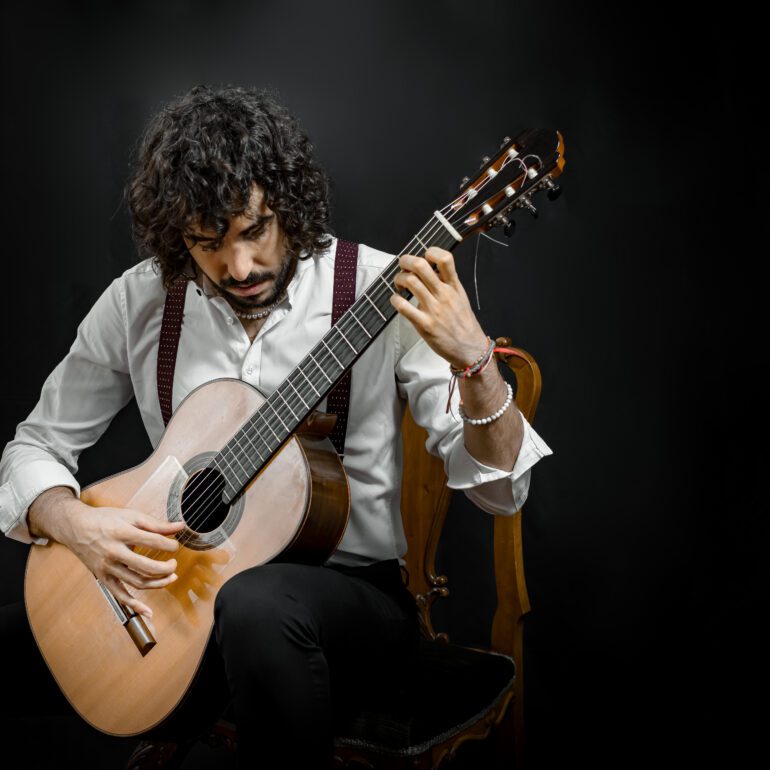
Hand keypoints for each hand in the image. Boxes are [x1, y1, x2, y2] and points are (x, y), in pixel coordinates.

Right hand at [58, 500, 184, 618]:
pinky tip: (148, 611)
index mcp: (123, 533)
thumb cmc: (104, 520)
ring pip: (137, 582)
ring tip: (171, 577)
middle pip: (147, 567)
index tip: (175, 546)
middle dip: (166, 568)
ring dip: (158, 583)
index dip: (170, 545)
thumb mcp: (131, 516)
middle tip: (174, 564)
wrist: (76, 527)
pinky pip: (120, 595)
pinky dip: (135, 605)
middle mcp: (114, 552)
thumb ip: (156, 524)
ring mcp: (108, 567)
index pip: (154, 542)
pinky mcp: (103, 578)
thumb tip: (180, 526)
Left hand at [390, 247, 488, 368]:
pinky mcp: (425, 325)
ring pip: (410, 282)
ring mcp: (434, 309)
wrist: (470, 349)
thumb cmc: (463, 324)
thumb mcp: (461, 297)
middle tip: (402, 267)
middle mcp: (444, 294)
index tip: (423, 258)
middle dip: (405, 261)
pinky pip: (404, 307)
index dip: (430, 252)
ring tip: (399, 285)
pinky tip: (396, 301)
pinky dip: (394, 300)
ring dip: (398, 279)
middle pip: (420, 266)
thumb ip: (447, 282)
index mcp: (454, 286)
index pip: (445, 258)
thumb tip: (430, 269)